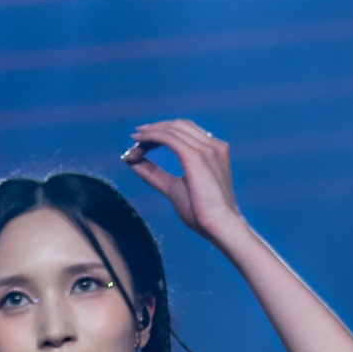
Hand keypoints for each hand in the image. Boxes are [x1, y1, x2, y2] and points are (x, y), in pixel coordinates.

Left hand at [119, 119, 242, 240]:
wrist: (219, 225)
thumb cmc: (201, 212)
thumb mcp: (173, 188)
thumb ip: (155, 174)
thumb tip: (134, 162)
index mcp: (214, 151)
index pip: (186, 131)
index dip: (164, 131)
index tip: (144, 139)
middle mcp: (213, 145)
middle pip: (179, 125)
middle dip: (155, 129)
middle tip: (136, 137)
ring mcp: (207, 149)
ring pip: (173, 129)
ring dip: (150, 133)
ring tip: (134, 142)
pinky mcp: (196, 156)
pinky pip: (169, 138)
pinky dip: (152, 137)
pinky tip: (139, 143)